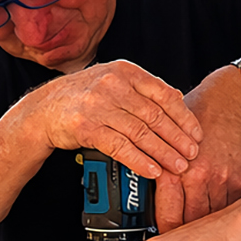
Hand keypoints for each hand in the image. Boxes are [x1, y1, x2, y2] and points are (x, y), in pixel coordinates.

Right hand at [29, 60, 201, 178]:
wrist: (44, 109)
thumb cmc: (83, 97)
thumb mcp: (113, 80)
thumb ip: (142, 89)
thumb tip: (178, 97)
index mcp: (125, 70)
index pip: (164, 94)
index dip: (184, 117)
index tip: (196, 134)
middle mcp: (113, 84)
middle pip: (155, 115)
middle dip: (177, 138)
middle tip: (192, 154)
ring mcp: (98, 105)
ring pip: (140, 133)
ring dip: (163, 152)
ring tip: (178, 166)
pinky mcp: (87, 127)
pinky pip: (120, 147)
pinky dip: (139, 161)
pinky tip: (152, 170)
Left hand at [159, 70, 240, 229]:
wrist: (229, 103)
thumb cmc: (195, 118)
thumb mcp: (164, 140)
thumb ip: (156, 167)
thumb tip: (143, 194)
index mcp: (174, 169)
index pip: (168, 216)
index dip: (166, 234)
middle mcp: (196, 176)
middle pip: (190, 222)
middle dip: (186, 236)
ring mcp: (219, 179)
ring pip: (211, 218)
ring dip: (205, 228)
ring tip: (200, 236)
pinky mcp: (237, 179)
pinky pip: (229, 206)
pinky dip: (223, 214)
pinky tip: (218, 218)